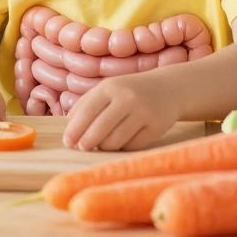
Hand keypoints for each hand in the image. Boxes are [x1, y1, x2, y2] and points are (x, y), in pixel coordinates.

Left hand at [62, 72, 179, 152]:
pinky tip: (122, 141)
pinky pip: (132, 146)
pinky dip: (123, 147)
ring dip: (105, 146)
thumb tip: (68, 129)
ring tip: (102, 144)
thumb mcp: (107, 90)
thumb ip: (86, 105)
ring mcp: (143, 112)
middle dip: (87, 142)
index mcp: (110, 87)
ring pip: (115, 140)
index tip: (68, 142)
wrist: (168, 89)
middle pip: (100, 128)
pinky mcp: (156, 126)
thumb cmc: (128, 92)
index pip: (86, 111)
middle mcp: (126, 98)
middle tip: (82, 148)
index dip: (74, 130)